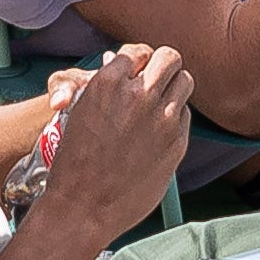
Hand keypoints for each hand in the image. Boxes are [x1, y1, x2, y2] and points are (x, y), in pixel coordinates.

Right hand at [35, 43, 192, 235]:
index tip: (137, 71)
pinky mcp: (176, 142)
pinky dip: (176, 117)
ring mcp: (161, 118)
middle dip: (163, 67)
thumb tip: (125, 70)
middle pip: (169, 58)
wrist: (83, 207)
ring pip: (184, 81)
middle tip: (156, 79)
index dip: (138, 61)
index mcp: (108, 83)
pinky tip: (160, 131)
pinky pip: (185, 114)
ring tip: (162, 103)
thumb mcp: (80, 112)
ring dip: (174, 88)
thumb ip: (107, 88)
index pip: (137, 51)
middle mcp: (138, 95)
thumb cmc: (74, 163)